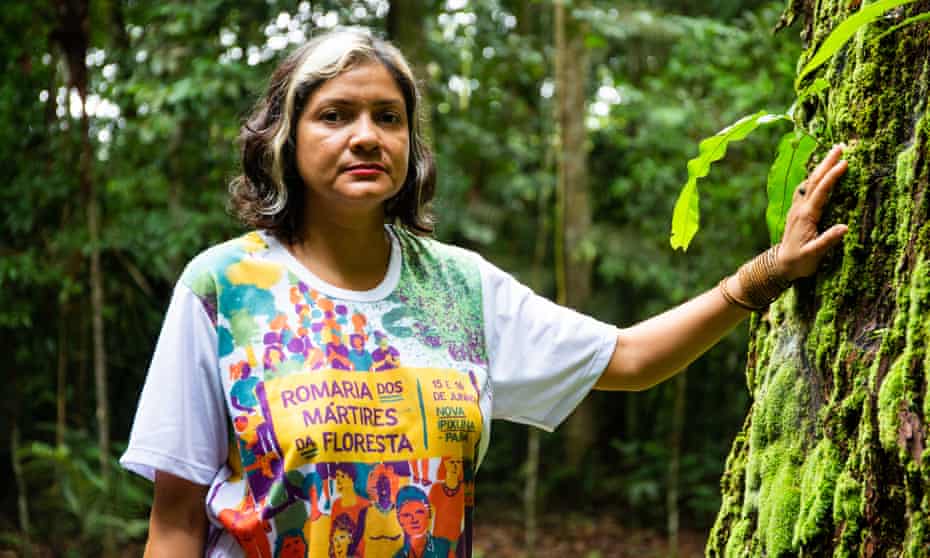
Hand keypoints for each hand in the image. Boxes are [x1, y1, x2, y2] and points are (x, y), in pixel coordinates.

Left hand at [777, 143, 849, 280]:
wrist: (781, 265)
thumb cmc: (799, 262)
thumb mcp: (813, 255)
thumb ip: (827, 241)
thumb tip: (845, 228)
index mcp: (805, 216)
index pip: (821, 192)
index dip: (832, 177)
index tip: (844, 163)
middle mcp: (800, 208)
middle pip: (814, 180)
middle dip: (827, 163)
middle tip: (840, 146)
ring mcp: (797, 208)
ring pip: (809, 182)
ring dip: (821, 167)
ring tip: (833, 154)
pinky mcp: (797, 211)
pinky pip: (805, 189)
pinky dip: (814, 177)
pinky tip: (818, 172)